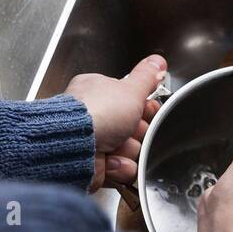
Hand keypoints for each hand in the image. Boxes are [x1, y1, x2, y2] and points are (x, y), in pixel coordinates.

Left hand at [64, 54, 165, 192]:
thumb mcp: (130, 89)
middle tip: (131, 130)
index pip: (131, 100)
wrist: (75, 147)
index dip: (145, 107)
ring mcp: (93, 141)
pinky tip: (110, 161)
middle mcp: (94, 116)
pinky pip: (120, 169)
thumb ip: (146, 76)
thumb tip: (157, 62)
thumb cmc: (96, 114)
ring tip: (116, 147)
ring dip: (129, 151)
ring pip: (130, 150)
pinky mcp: (94, 165)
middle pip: (134, 127)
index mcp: (98, 92)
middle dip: (138, 132)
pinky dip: (119, 167)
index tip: (150, 109)